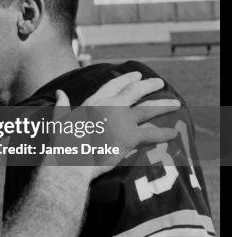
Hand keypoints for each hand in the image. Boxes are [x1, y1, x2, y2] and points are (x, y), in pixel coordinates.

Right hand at [53, 71, 180, 179]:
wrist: (72, 162)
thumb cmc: (63, 144)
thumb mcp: (60, 120)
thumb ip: (62, 105)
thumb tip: (60, 92)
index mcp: (93, 102)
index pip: (113, 85)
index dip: (125, 79)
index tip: (136, 74)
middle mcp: (109, 107)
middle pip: (134, 91)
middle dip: (148, 86)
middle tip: (159, 83)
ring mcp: (121, 121)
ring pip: (147, 109)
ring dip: (163, 106)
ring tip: (175, 104)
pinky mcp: (129, 137)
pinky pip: (151, 134)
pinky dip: (163, 134)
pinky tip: (174, 133)